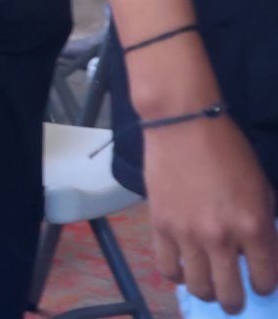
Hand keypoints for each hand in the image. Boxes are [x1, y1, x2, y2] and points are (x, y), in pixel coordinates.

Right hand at [143, 116, 277, 312]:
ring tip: (209, 287)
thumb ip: (263, 226)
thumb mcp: (262, 189)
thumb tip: (256, 252)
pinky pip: (167, 268)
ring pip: (198, 288)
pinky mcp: (160, 226)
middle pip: (230, 294)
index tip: (261, 283)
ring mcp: (187, 234)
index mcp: (254, 227)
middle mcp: (221, 238)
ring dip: (207, 293)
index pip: (266, 279)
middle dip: (235, 302)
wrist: (183, 125)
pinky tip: (184, 270)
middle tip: (234, 297)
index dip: (265, 286)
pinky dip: (178, 276)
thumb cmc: (230, 151)